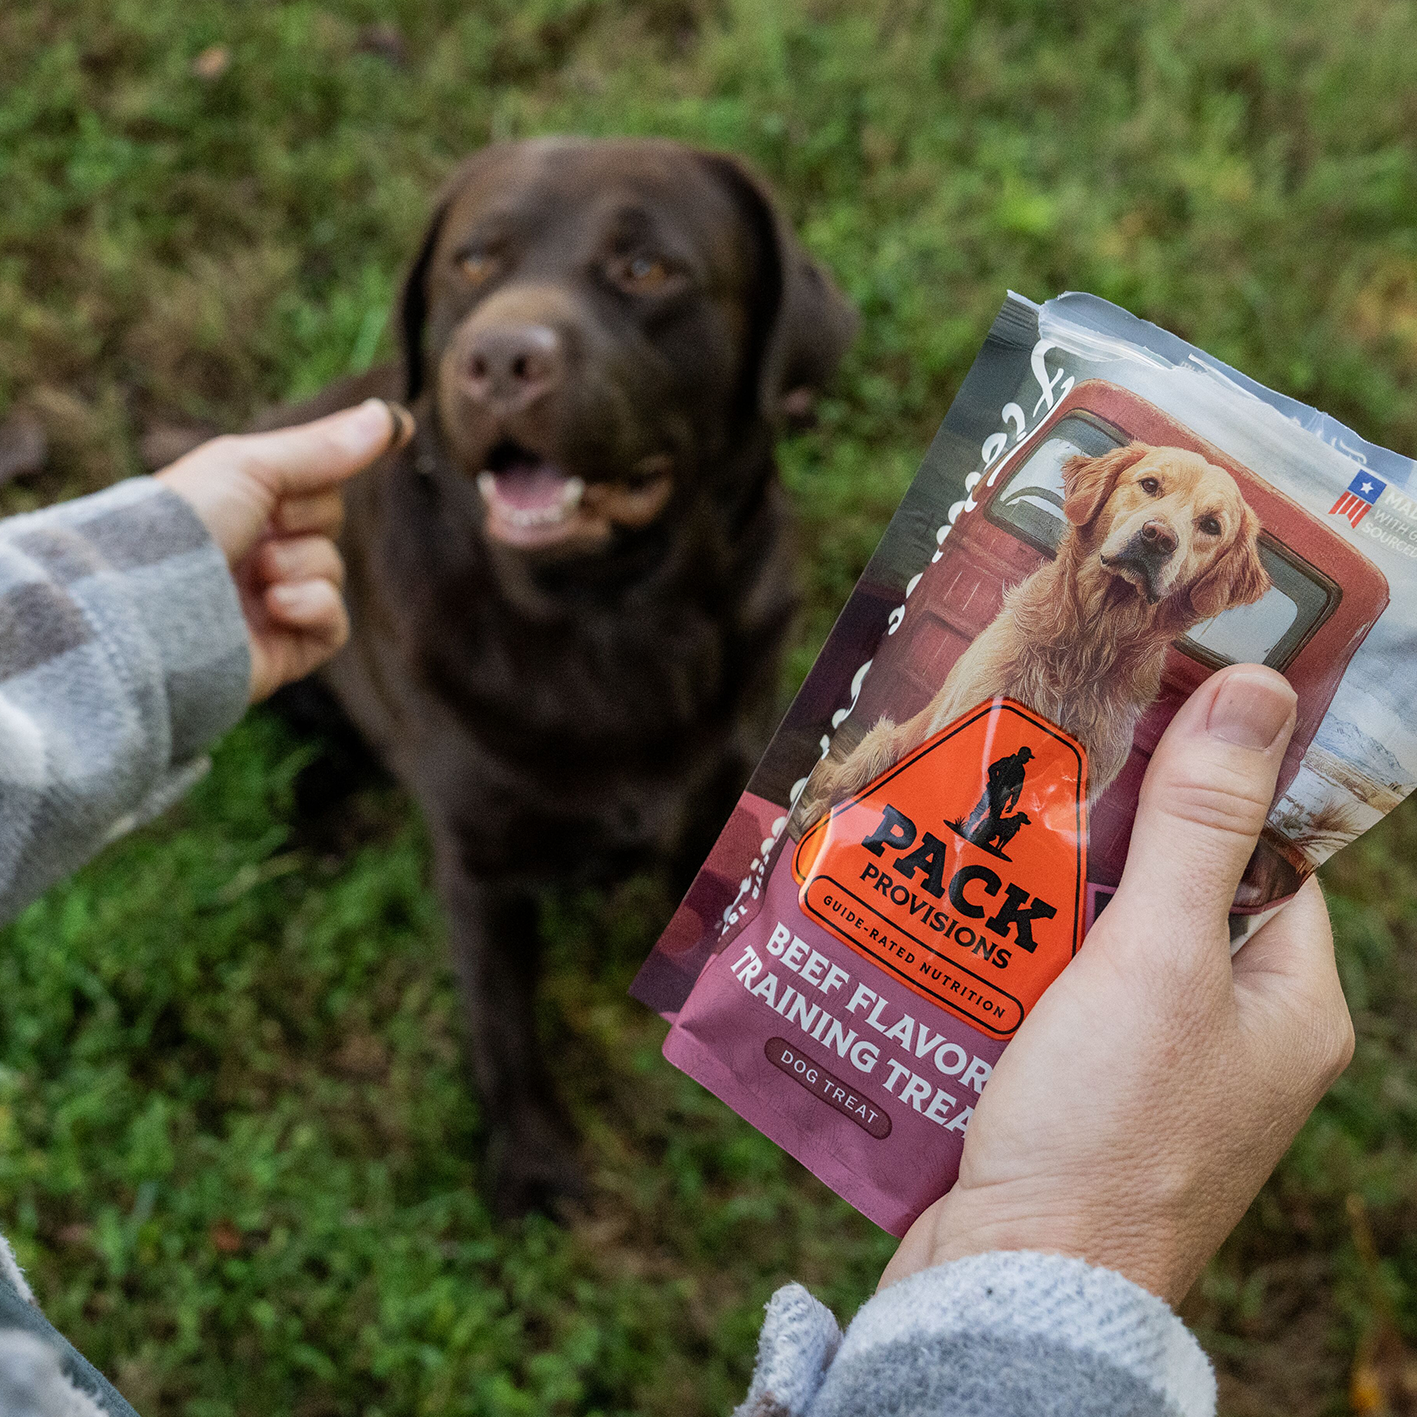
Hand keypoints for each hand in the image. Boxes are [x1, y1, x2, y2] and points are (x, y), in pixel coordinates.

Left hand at [155, 399, 412, 701]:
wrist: (150, 605)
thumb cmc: (184, 524)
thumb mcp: (252, 466)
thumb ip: (323, 448)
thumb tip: (391, 416)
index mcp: (235, 507)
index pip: (314, 485)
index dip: (321, 475)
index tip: (394, 435)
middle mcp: (249, 553)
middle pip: (328, 527)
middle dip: (305, 523)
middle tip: (261, 529)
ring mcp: (266, 603)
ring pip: (332, 572)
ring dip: (300, 567)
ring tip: (254, 578)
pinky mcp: (282, 650)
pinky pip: (334, 625)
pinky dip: (312, 609)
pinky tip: (275, 608)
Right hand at [880, 664, 1353, 1304]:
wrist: (1013, 1288)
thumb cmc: (1108, 1130)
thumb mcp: (1159, 958)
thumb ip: (1198, 826)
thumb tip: (1261, 689)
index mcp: (1285, 1004)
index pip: (1264, 857)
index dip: (1208, 781)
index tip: (1138, 715)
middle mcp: (1226, 1037)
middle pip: (1167, 891)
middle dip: (1099, 833)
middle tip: (1033, 763)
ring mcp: (1144, 1069)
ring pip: (1093, 940)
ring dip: (1036, 892)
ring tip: (973, 824)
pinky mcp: (1070, 1093)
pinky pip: (1042, 992)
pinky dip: (1003, 952)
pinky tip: (947, 913)